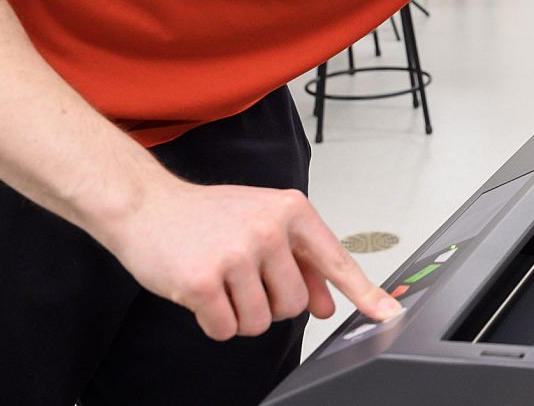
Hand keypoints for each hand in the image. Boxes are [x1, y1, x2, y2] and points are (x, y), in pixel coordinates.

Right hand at [96, 178, 398, 340]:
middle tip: (243, 281)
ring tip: (221, 283)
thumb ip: (299, 261)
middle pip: (293, 305)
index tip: (387, 313)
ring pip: (260, 322)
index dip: (364, 293)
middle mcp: (268, 229)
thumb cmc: (206, 215)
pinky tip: (201, 294)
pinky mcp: (203, 280)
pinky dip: (214, 322)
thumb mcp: (262, 224)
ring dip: (239, 315)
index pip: (335, 260)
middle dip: (270, 305)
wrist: (146, 205)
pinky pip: (226, 328)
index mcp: (291, 210)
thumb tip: (326, 303)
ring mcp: (236, 254)